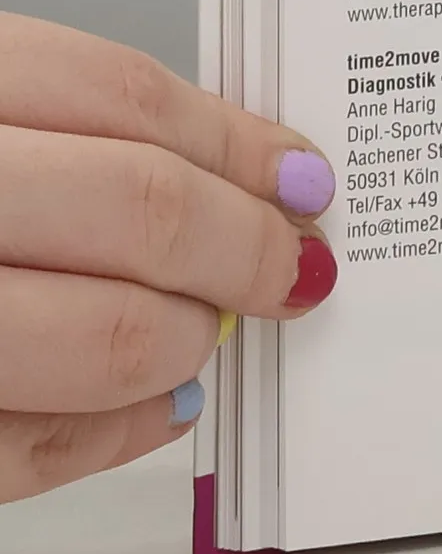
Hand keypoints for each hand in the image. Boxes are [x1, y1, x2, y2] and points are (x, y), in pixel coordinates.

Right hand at [0, 15, 336, 502]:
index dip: (239, 143)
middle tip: (292, 263)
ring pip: (101, 339)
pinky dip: (111, 437)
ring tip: (210, 327)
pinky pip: (17, 453)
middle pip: (135, 211)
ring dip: (187, 339)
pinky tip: (158, 406)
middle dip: (243, 246)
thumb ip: (60, 126)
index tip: (300, 177)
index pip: (125, 100)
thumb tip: (236, 171)